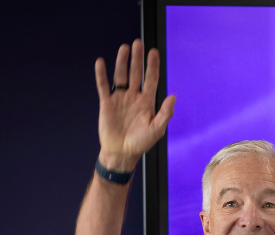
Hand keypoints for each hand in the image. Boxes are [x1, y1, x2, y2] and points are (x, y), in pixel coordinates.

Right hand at [95, 40, 175, 171]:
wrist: (122, 153)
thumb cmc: (141, 143)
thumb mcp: (157, 129)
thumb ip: (165, 113)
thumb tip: (173, 96)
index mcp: (147, 102)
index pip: (151, 80)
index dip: (152, 66)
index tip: (153, 52)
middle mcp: (134, 97)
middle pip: (136, 74)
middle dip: (138, 59)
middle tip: (138, 43)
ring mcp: (120, 99)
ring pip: (121, 76)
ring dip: (122, 62)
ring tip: (124, 48)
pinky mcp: (107, 104)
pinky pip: (103, 86)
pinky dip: (101, 75)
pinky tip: (101, 62)